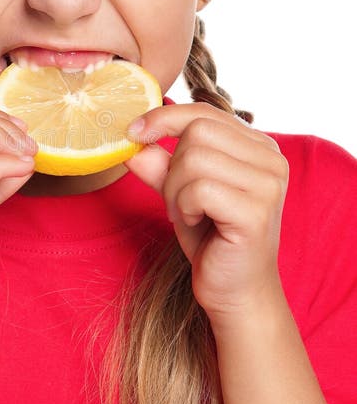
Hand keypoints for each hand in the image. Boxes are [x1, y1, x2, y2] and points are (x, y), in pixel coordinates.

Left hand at [125, 104, 289, 323]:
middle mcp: (271, 158)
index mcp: (258, 146)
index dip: (164, 117)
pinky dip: (184, 207)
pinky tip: (196, 224)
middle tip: (178, 201)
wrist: (235, 291)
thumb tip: (131, 141)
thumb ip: (160, 164)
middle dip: (172, 167)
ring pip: (194, 158)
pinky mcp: (256, 212)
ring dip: (176, 191)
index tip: (133, 133)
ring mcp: (268, 184)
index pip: (204, 111)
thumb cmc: (212, 239)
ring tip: (188, 214)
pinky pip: (199, 189)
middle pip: (197, 131)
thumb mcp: (179, 192)